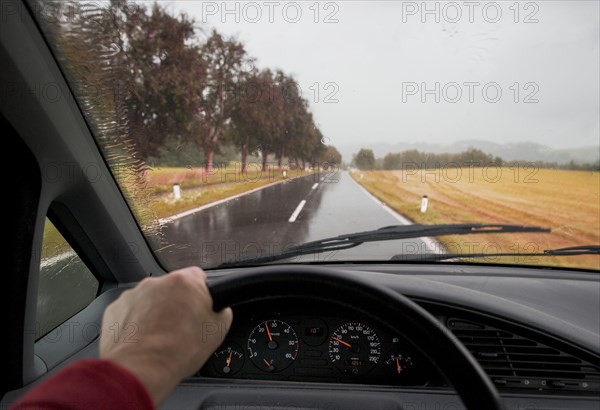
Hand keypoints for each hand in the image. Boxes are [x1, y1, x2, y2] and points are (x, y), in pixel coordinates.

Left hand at [99, 266, 231, 405]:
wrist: (142, 369)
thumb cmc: (177, 351)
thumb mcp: (217, 332)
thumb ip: (222, 312)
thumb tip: (220, 311)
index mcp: (184, 282)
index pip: (199, 276)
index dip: (201, 293)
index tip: (200, 307)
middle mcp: (157, 283)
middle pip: (172, 289)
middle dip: (177, 304)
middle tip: (181, 327)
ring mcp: (133, 295)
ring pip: (150, 300)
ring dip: (155, 313)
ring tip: (160, 338)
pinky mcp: (115, 309)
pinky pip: (130, 312)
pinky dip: (136, 323)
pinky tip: (143, 341)